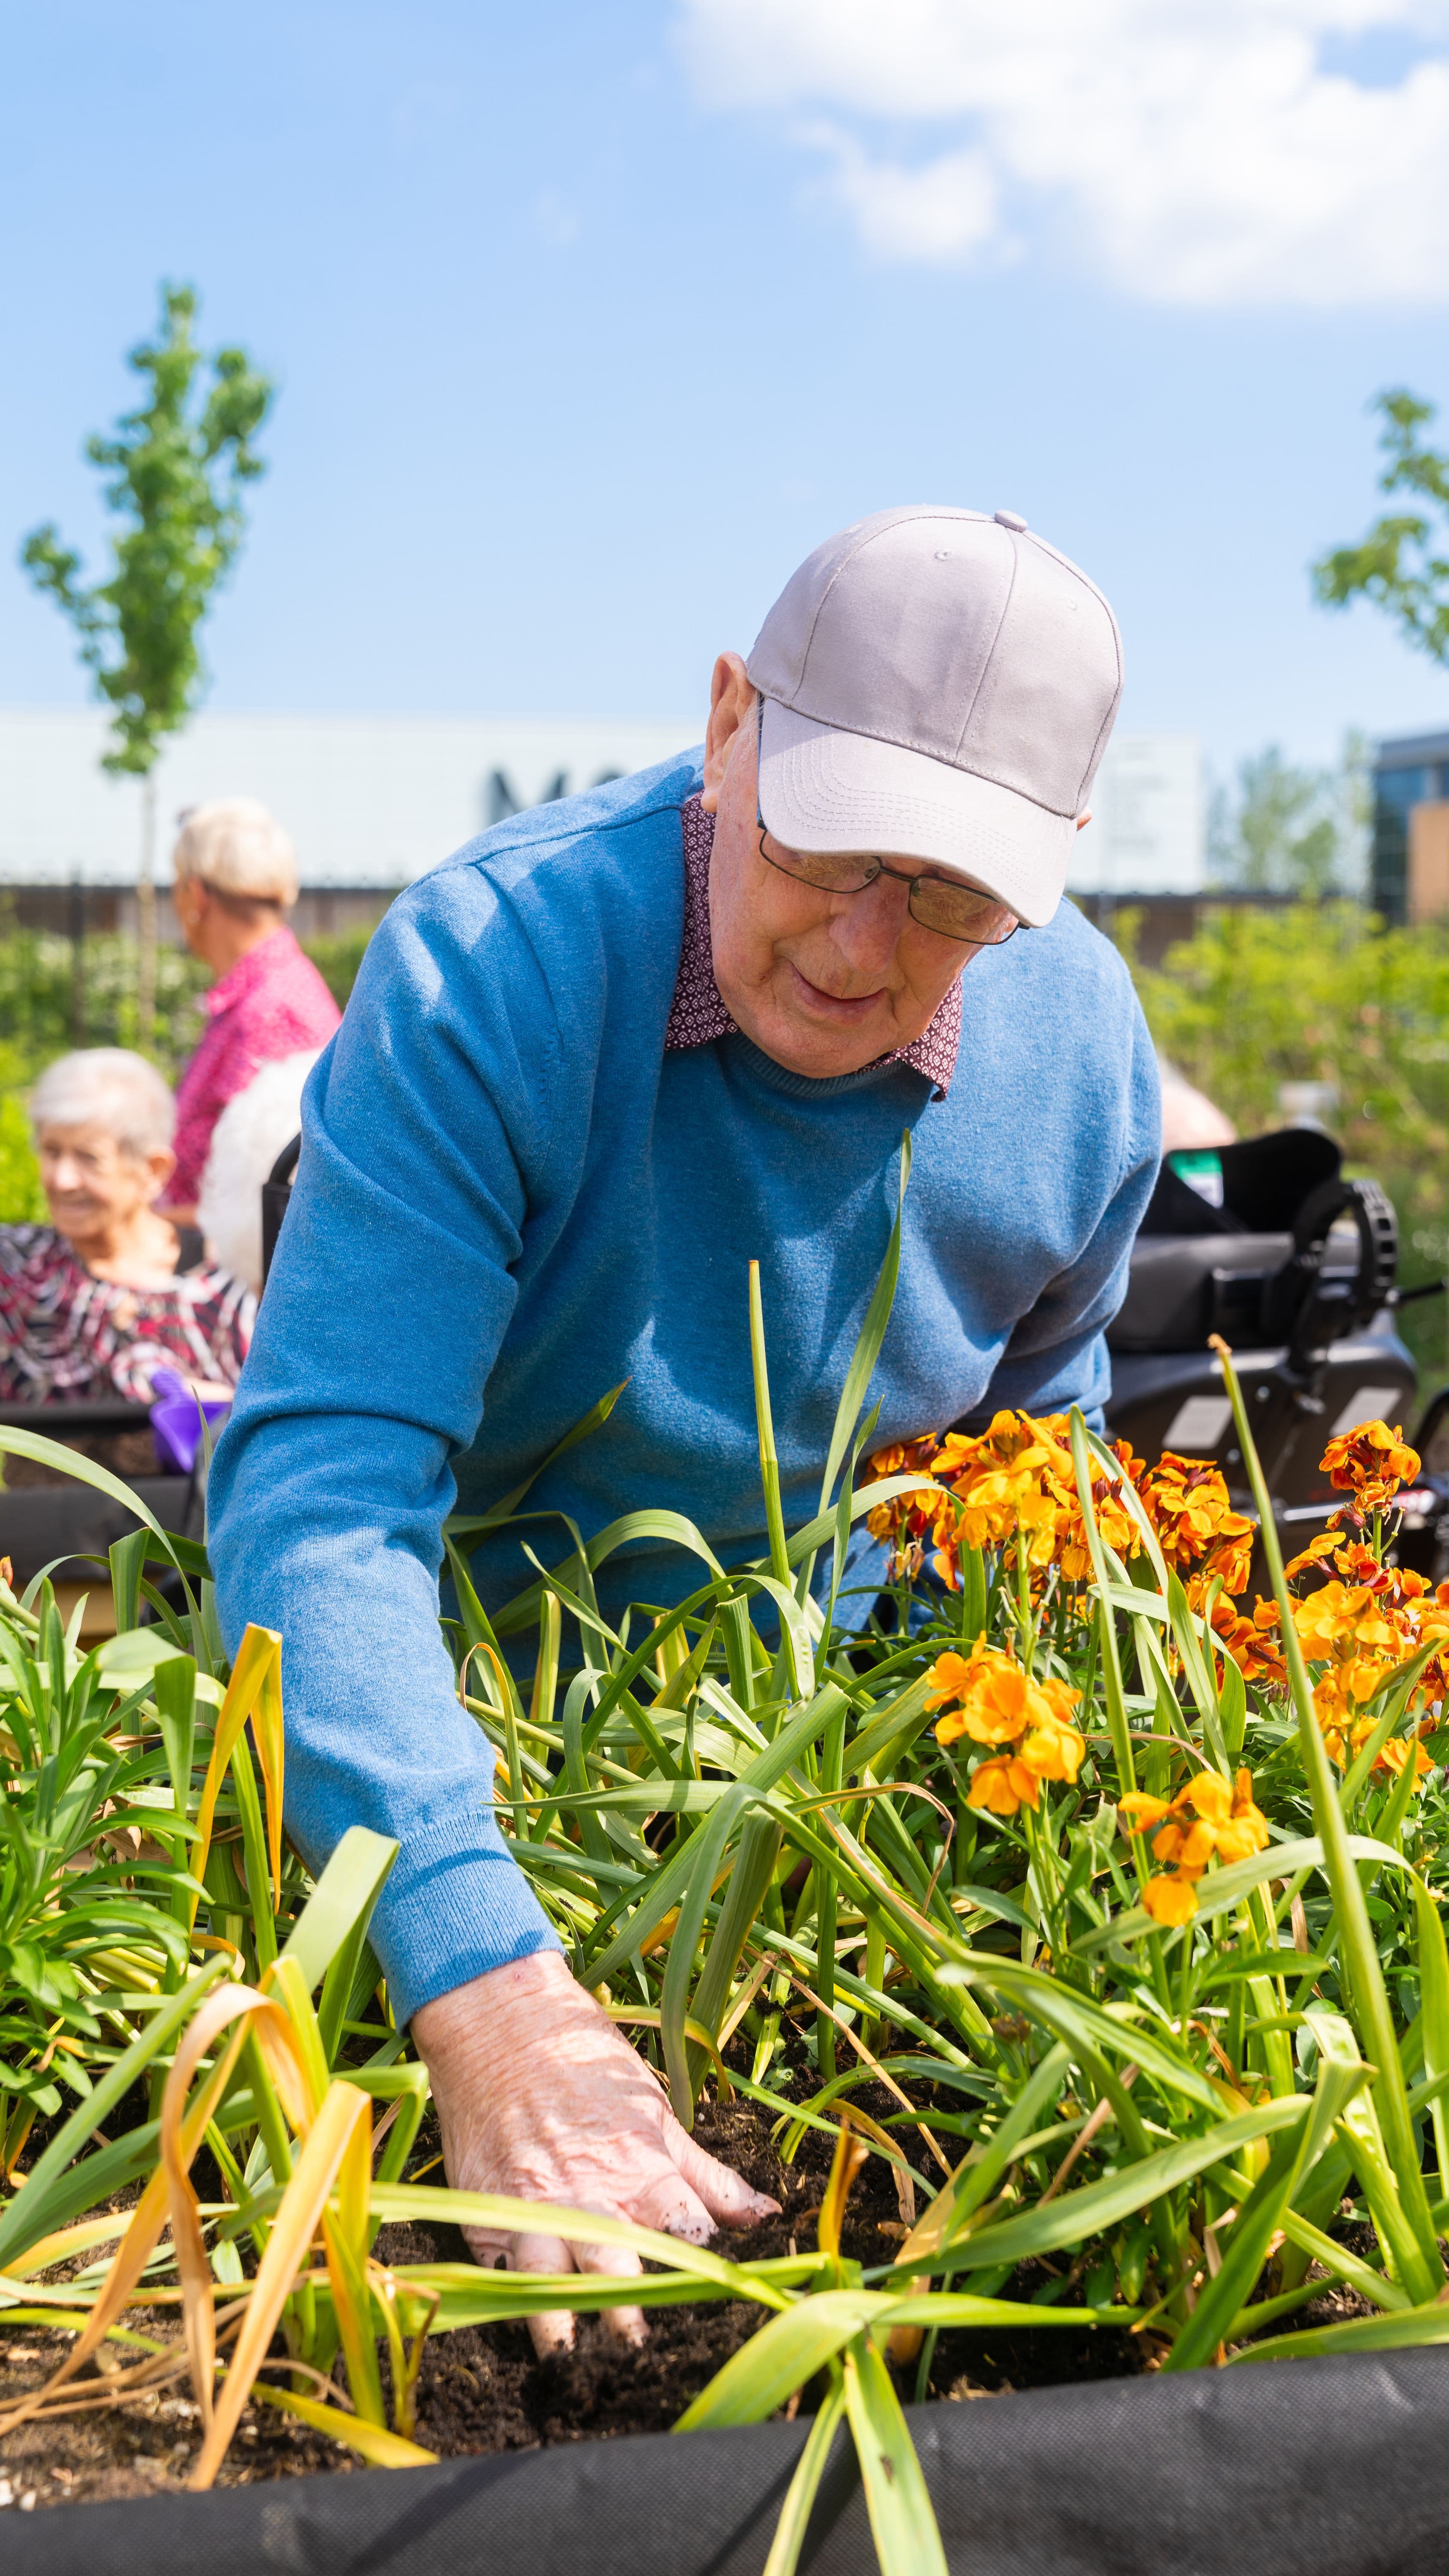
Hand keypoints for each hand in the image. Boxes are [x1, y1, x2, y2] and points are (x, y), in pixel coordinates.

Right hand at [412, 1950, 778, 2354]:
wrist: (503, 2026)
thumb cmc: (589, 2066)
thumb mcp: (658, 2115)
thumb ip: (710, 2177)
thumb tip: (770, 2217)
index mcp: (642, 2171)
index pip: (687, 2238)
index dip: (707, 2278)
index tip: (726, 2320)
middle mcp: (590, 2197)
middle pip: (619, 2273)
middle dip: (634, 2321)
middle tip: (652, 2366)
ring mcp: (533, 2210)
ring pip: (548, 2283)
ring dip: (561, 2329)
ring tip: (575, 2374)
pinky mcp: (485, 2216)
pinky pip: (500, 2272)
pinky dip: (510, 2305)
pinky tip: (518, 2338)